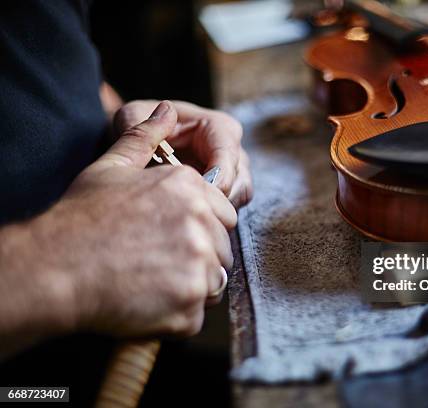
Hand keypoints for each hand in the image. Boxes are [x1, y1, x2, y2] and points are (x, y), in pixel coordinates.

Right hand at [17, 101, 234, 338]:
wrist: (55, 268)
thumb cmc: (81, 219)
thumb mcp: (111, 168)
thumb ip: (145, 136)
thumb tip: (167, 110)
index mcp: (190, 187)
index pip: (224, 214)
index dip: (201, 228)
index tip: (172, 238)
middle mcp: (201, 221)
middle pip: (222, 248)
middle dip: (198, 257)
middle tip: (158, 262)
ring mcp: (199, 263)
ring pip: (214, 281)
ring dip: (189, 286)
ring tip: (151, 281)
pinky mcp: (190, 302)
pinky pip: (197, 313)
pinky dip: (176, 314)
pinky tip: (147, 301)